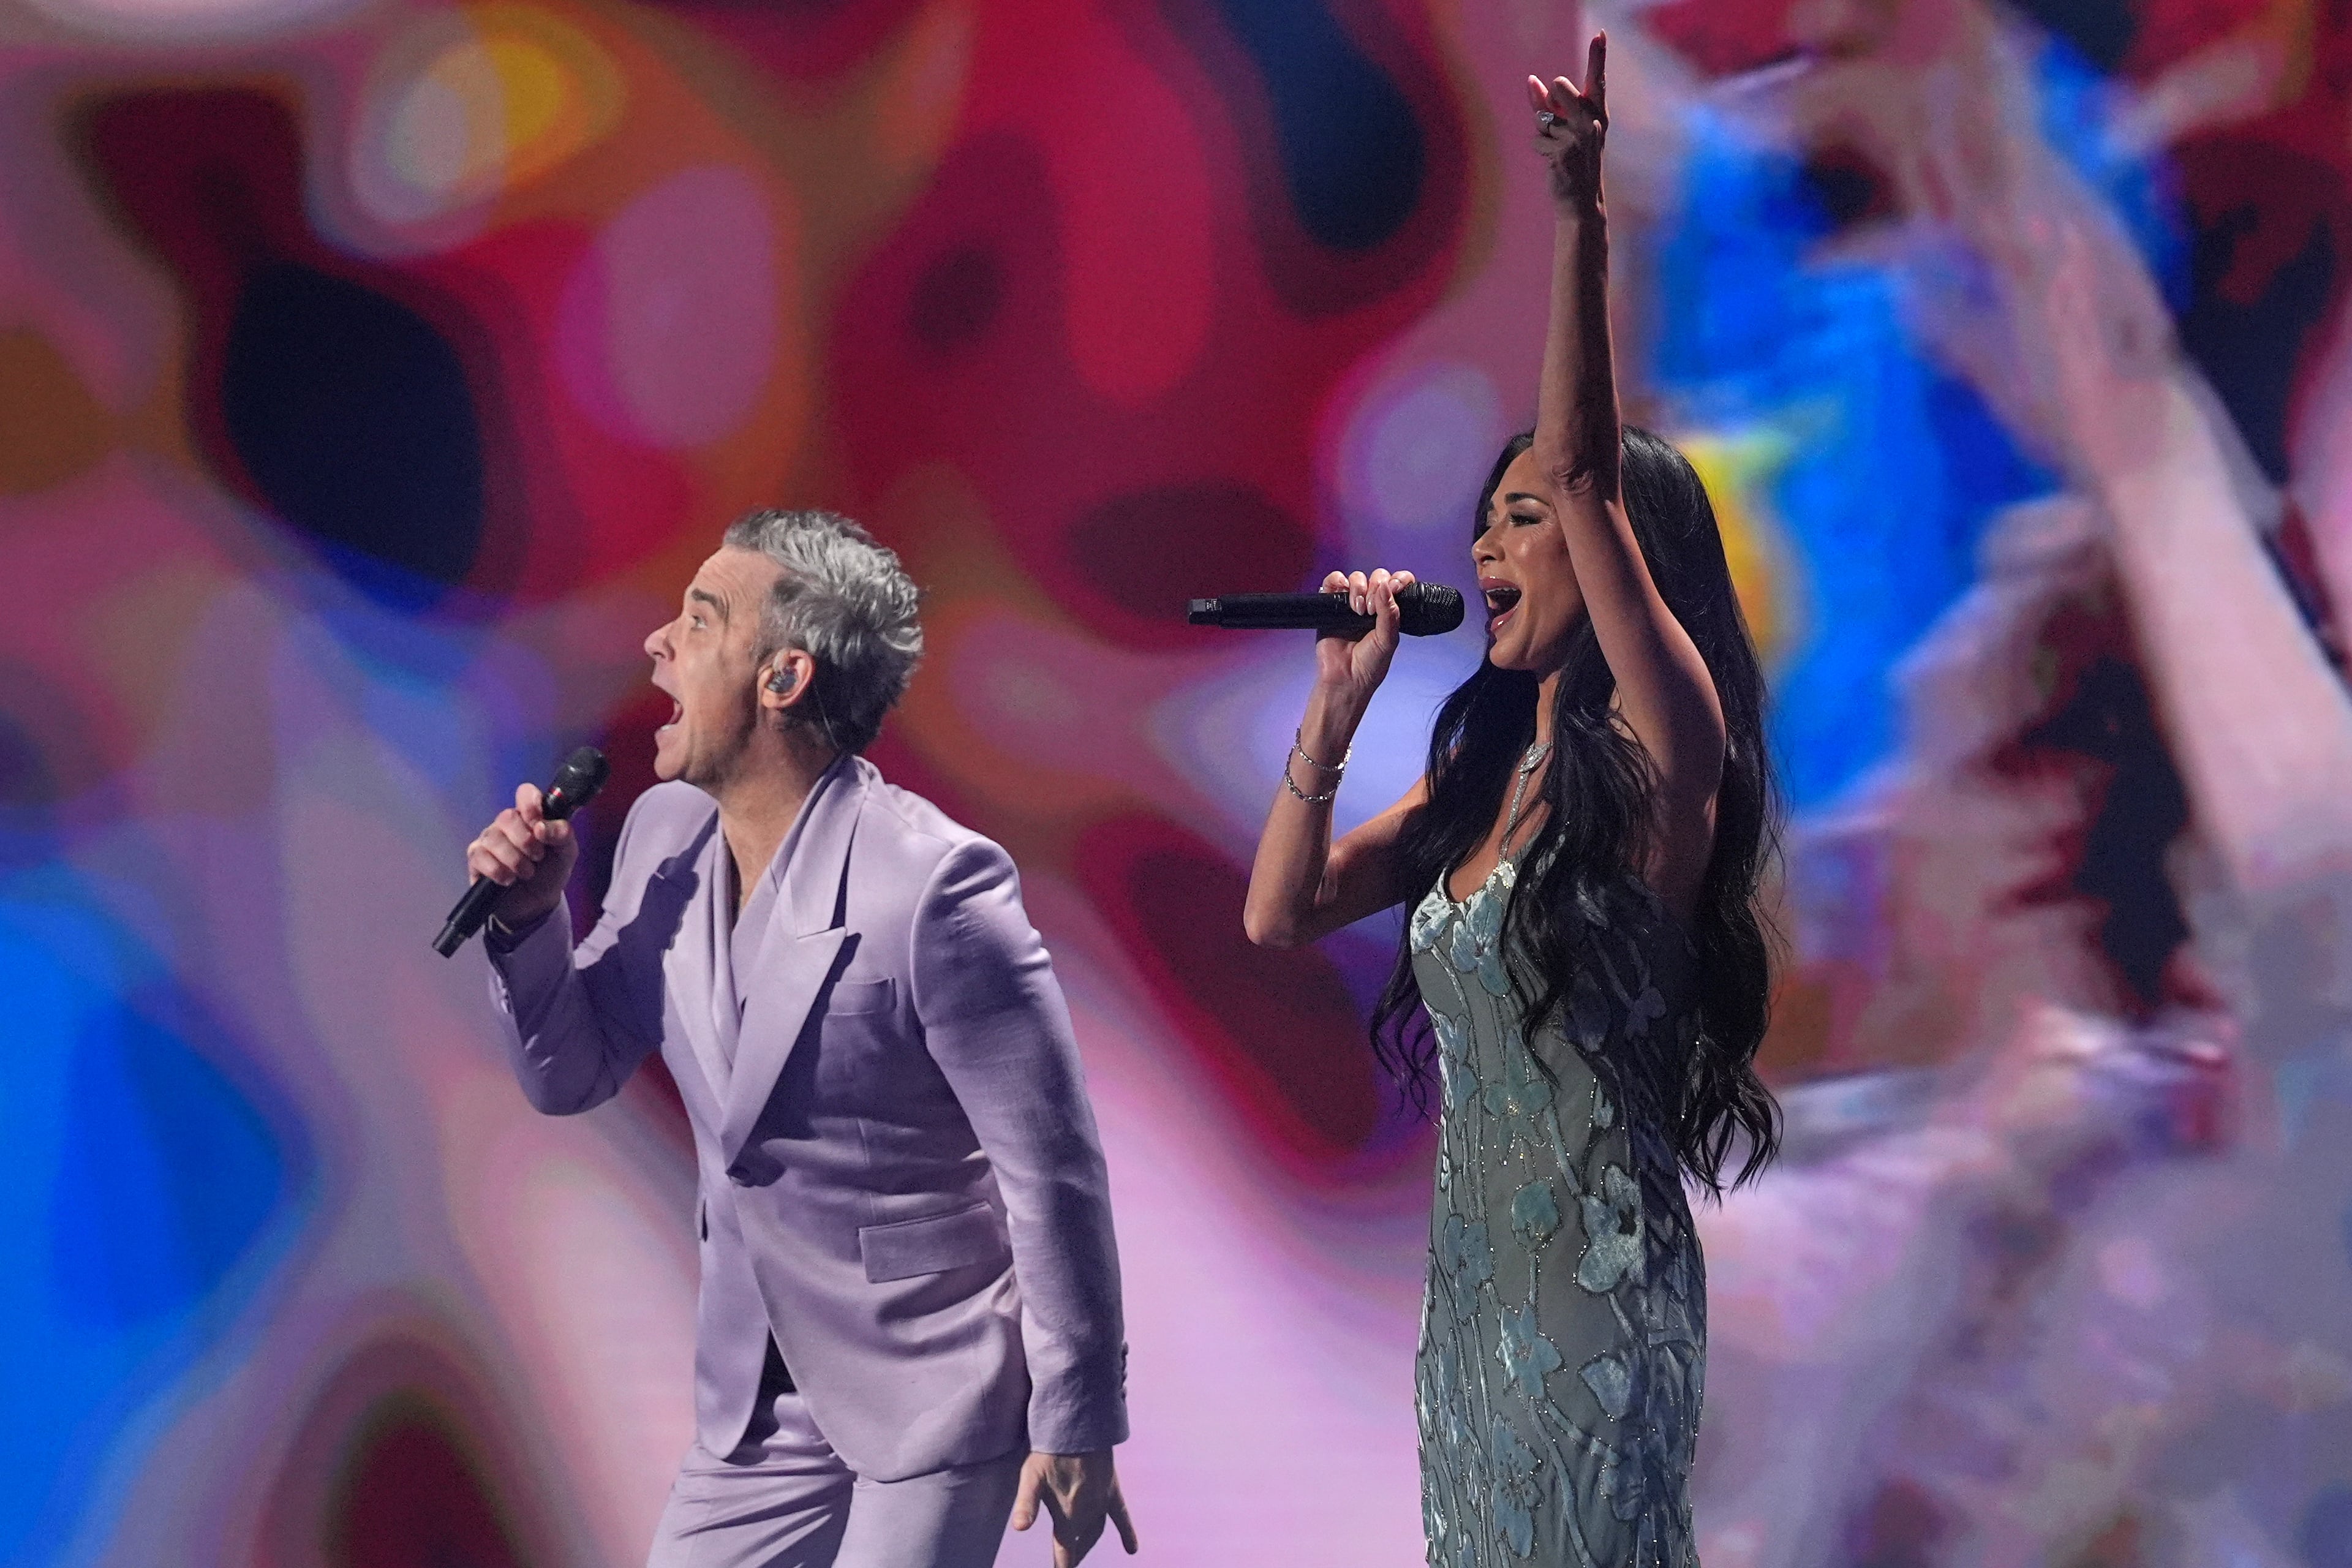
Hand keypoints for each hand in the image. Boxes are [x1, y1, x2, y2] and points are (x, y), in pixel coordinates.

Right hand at [463, 782, 579, 930]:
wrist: (538, 903)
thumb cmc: (551, 872)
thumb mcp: (567, 853)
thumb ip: (562, 834)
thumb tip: (540, 826)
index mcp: (530, 817)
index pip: (525, 793)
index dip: (531, 804)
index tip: (538, 823)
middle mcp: (507, 825)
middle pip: (506, 816)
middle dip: (525, 840)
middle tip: (538, 857)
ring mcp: (489, 840)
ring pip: (494, 838)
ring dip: (515, 859)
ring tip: (527, 873)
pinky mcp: (476, 860)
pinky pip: (480, 857)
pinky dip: (499, 871)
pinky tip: (509, 880)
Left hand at [1010, 1449, 1137, 1566]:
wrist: (1077, 1427)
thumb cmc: (1049, 1452)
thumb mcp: (1030, 1478)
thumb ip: (1025, 1505)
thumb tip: (1018, 1528)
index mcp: (1067, 1516)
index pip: (1064, 1553)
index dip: (1062, 1567)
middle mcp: (1087, 1514)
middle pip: (1080, 1545)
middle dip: (1073, 1557)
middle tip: (1067, 1563)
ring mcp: (1101, 1502)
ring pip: (1096, 1532)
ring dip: (1088, 1545)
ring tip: (1079, 1553)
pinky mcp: (1112, 1489)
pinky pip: (1121, 1516)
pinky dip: (1127, 1533)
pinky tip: (1132, 1549)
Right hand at [1312, 567, 1415, 713]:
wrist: (1346, 679)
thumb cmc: (1369, 665)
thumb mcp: (1388, 639)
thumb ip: (1390, 613)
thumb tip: (1386, 586)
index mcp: (1389, 611)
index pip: (1397, 584)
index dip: (1398, 580)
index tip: (1396, 588)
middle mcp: (1371, 605)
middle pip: (1377, 577)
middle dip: (1376, 588)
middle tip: (1372, 610)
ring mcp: (1350, 604)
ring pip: (1357, 578)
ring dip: (1359, 589)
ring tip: (1358, 610)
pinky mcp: (1331, 604)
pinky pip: (1333, 581)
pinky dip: (1337, 582)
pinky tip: (1343, 598)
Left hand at [1528, 32, 1606, 210]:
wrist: (1581, 201)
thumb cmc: (1573, 160)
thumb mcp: (1563, 128)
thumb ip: (1548, 104)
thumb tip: (1531, 80)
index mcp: (1596, 114)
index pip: (1597, 80)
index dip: (1598, 56)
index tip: (1600, 34)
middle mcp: (1592, 121)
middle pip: (1561, 88)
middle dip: (1550, 97)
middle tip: (1558, 120)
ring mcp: (1579, 136)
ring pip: (1543, 117)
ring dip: (1543, 133)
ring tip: (1558, 150)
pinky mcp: (1564, 151)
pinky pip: (1537, 139)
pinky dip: (1540, 149)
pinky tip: (1554, 163)